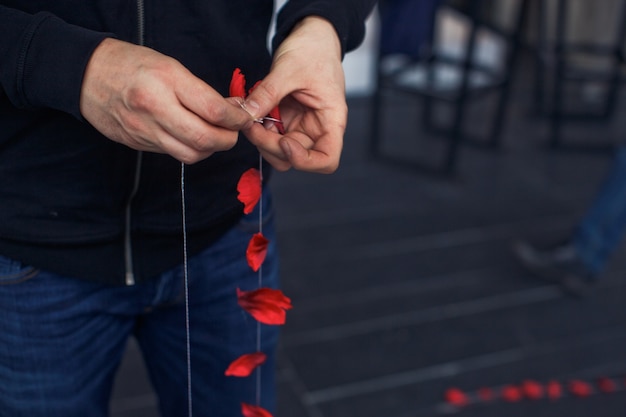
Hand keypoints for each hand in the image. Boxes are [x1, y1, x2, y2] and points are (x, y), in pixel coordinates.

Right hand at [80, 38, 251, 163]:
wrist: (86, 76)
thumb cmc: (132, 64)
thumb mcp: (170, 66)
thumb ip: (201, 91)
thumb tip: (232, 109)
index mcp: (166, 81)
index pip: (213, 110)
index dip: (237, 118)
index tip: (244, 116)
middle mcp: (155, 108)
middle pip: (205, 139)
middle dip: (228, 139)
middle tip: (234, 131)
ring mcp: (145, 130)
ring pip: (191, 154)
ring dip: (210, 149)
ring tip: (215, 135)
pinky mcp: (138, 144)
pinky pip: (173, 154)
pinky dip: (190, 149)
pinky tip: (192, 137)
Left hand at [242, 16, 346, 172]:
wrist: (312, 36)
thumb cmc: (313, 50)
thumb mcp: (289, 69)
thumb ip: (268, 94)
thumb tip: (247, 115)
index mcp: (331, 119)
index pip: (327, 160)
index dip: (305, 161)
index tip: (283, 143)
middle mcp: (318, 128)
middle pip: (296, 157)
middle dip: (271, 146)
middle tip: (251, 124)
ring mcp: (301, 126)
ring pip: (280, 151)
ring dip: (262, 140)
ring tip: (249, 117)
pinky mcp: (287, 120)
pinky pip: (271, 135)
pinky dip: (258, 129)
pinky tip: (251, 112)